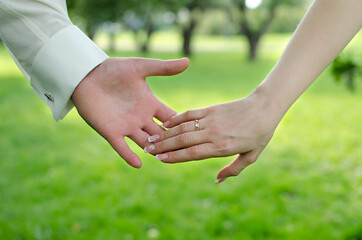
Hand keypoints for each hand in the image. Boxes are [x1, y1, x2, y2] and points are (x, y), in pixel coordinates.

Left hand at [72, 57, 189, 167]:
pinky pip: (122, 147)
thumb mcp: (141, 67)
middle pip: (161, 134)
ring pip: (145, 143)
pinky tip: (139, 164)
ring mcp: (126, 126)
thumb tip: (188, 61)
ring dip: (154, 151)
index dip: (181, 124)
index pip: (171, 117)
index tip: (196, 132)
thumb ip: (163, 68)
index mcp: (150, 104)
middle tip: (186, 151)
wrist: (87, 74)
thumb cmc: (114, 69)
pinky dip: (129, 156)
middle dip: (171, 142)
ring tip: (165, 160)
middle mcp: (141, 118)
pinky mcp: (111, 132)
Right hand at [144, 91, 280, 182]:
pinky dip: (176, 119)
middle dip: (163, 146)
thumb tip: (217, 181)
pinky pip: (190, 114)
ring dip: (165, 134)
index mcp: (222, 147)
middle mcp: (213, 133)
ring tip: (151, 138)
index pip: (192, 153)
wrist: (265, 107)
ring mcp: (211, 119)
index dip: (174, 157)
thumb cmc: (260, 134)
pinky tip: (165, 124)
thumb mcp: (251, 156)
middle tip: (147, 150)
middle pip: (183, 141)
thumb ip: (233, 170)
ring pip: (183, 127)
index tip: (159, 160)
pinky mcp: (211, 109)